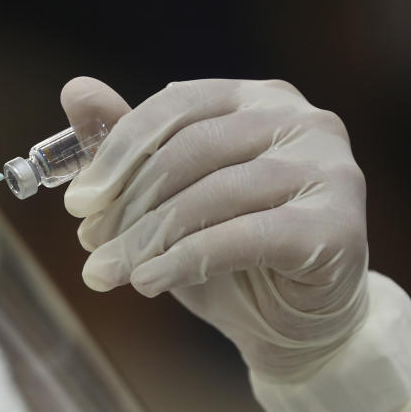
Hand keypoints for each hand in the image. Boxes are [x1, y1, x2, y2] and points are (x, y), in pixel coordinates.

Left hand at [61, 77, 368, 377]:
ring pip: (211, 196)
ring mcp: (328, 170)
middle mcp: (301, 121)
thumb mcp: (167, 196)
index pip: (176, 105)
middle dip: (127, 203)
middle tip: (89, 243)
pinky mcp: (336, 226)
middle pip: (190, 151)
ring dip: (145, 239)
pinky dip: (182, 261)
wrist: (290, 321)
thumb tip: (75, 90)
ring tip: (106, 271)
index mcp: (257, 99)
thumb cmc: (226, 251)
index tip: (76, 202)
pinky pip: (240, 239)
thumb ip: (129, 143)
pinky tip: (147, 282)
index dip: (118, 152)